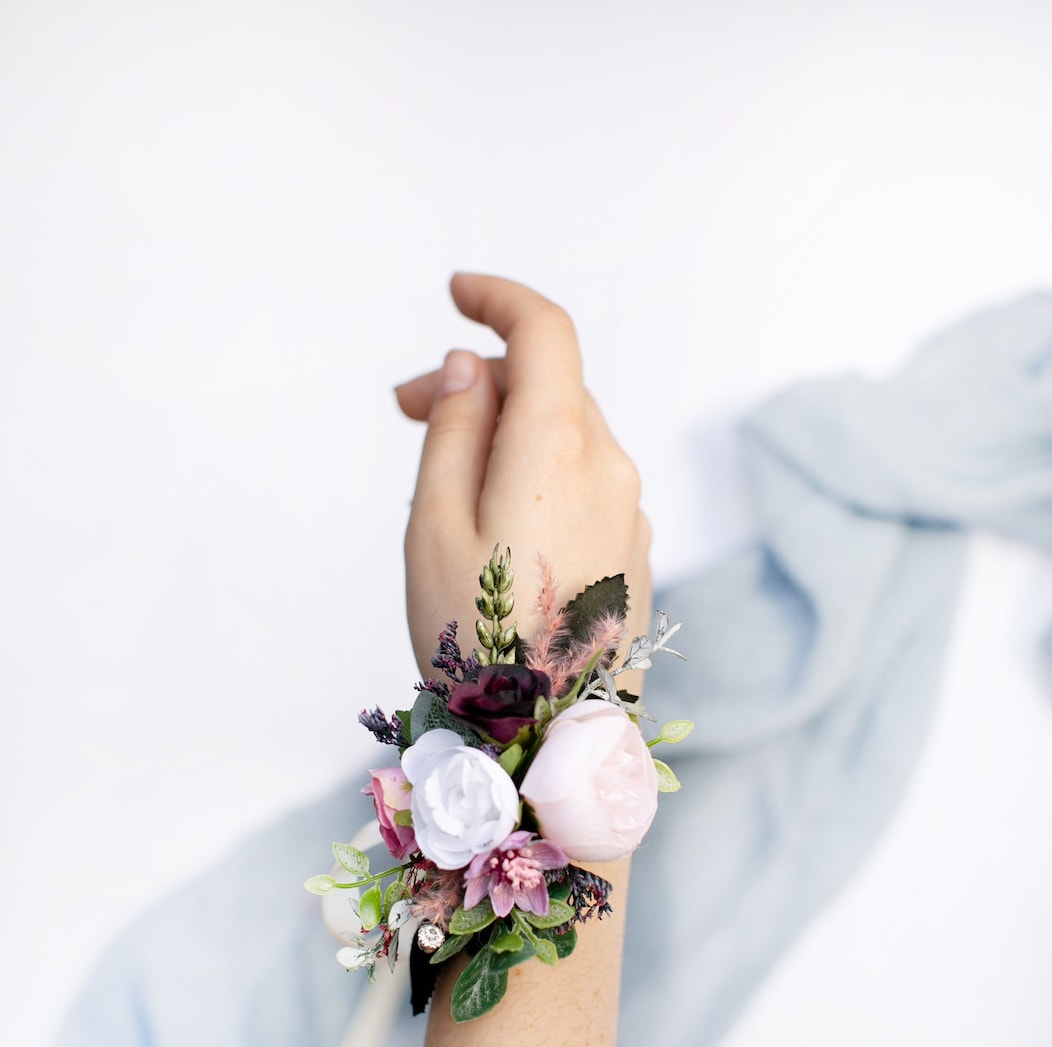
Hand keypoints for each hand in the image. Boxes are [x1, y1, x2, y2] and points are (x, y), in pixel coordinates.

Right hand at [395, 274, 651, 679]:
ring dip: (510, 432)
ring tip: (445, 481)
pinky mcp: (635, 556)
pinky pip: (587, 486)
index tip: (457, 292)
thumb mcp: (434, 523)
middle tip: (407, 409)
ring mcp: (631, 515)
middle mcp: (611, 469)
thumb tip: (470, 366)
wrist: (550, 740)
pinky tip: (498, 526)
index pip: (545, 331)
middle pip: (551, 386)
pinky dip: (541, 476)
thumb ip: (453, 428)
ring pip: (569, 437)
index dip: (499, 298)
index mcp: (559, 447)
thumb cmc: (477, 638)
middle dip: (480, 381)